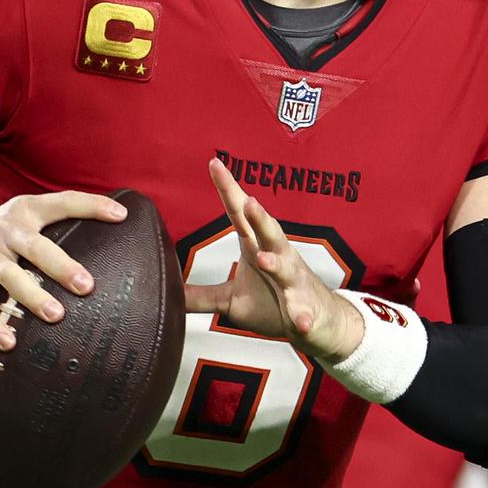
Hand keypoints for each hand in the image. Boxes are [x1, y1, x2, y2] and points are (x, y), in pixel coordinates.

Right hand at [0, 190, 123, 350]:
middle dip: (62, 266)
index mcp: (26, 212)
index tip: (120, 216)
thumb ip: (56, 228)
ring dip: (33, 297)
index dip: (91, 206)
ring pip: (11, 277)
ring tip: (56, 316)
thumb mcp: (23, 222)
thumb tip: (109, 241)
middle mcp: (6, 231)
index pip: (62, 203)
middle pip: (36, 247)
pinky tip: (9, 343)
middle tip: (87, 286)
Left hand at [187, 159, 364, 363]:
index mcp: (258, 248)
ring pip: (287, 269)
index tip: (214, 164)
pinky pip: (304, 314)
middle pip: (269, 233)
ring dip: (276, 264)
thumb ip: (202, 295)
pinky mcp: (307, 310)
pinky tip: (301, 323)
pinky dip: (303, 318)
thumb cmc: (276, 303)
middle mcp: (279, 258)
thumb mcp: (231, 300)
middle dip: (260, 218)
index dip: (229, 189)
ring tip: (264, 260)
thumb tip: (169, 293)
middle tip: (249, 202)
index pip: (240, 215)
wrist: (319, 323)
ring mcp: (295, 283)